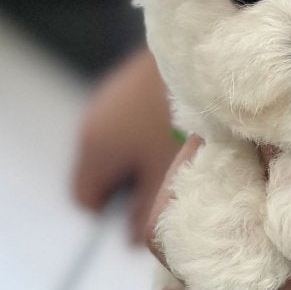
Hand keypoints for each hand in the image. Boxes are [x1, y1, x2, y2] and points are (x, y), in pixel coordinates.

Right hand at [71, 45, 180, 242]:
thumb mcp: (170, 182)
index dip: (114, 218)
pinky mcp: (138, 78)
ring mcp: (114, 94)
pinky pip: (139, 120)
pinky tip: (191, 131)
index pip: (85, 201)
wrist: (205, 50)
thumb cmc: (186, 124)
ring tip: (187, 160)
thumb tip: (134, 239)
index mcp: (94, 148)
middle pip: (105, 172)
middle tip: (173, 192)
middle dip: (134, 188)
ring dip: (149, 158)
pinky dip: (158, 131)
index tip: (148, 218)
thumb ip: (148, 217)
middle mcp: (95, 119)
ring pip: (125, 145)